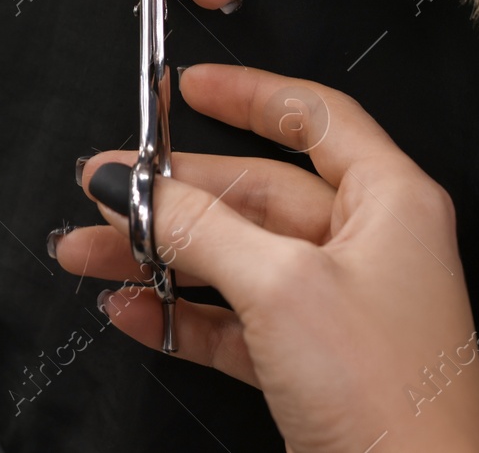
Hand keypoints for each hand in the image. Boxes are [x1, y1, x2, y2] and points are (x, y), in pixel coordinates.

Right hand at [60, 65, 478, 452]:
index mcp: (390, 201)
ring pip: (236, 259)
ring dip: (161, 256)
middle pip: (258, 193)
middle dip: (173, 194)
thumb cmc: (383, 391)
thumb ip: (200, 226)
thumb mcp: (280, 286)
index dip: (250, 94)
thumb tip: (132, 184)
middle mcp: (369, 245)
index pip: (316, 118)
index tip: (187, 86)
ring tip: (88, 253)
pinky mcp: (314, 364)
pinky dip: (182, 313)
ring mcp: (340, 307)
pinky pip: (236, 321)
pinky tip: (129, 309)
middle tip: (102, 188)